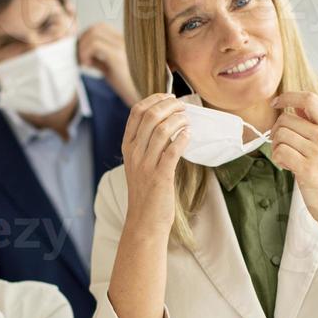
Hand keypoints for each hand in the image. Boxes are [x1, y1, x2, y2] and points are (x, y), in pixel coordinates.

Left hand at [77, 23, 140, 105]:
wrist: (146, 100)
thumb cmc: (130, 89)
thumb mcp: (112, 71)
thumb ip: (100, 61)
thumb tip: (85, 56)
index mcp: (126, 42)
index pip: (102, 28)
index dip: (87, 38)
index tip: (82, 54)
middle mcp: (125, 41)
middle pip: (97, 27)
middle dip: (83, 40)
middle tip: (79, 57)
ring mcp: (123, 46)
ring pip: (94, 33)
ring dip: (83, 47)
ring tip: (83, 62)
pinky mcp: (118, 56)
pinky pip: (95, 45)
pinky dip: (85, 53)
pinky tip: (87, 65)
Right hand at [120, 92, 188, 234]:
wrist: (144, 221)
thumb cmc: (146, 192)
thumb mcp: (138, 164)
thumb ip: (146, 144)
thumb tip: (165, 122)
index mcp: (128, 147)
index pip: (136, 112)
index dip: (154, 99)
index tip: (169, 97)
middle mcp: (134, 153)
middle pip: (150, 116)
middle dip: (170, 105)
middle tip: (183, 106)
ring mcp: (146, 164)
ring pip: (162, 130)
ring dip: (179, 119)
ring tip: (188, 119)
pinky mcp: (160, 176)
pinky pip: (172, 150)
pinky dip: (183, 138)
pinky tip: (189, 134)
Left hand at [271, 91, 317, 292]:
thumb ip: (312, 127)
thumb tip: (294, 107)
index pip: (310, 99)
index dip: (289, 96)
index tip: (276, 102)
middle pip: (286, 119)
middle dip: (276, 132)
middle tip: (282, 147)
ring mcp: (317, 152)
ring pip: (280, 134)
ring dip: (275, 147)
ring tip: (285, 158)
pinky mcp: (307, 168)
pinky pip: (280, 151)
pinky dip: (277, 159)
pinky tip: (286, 166)